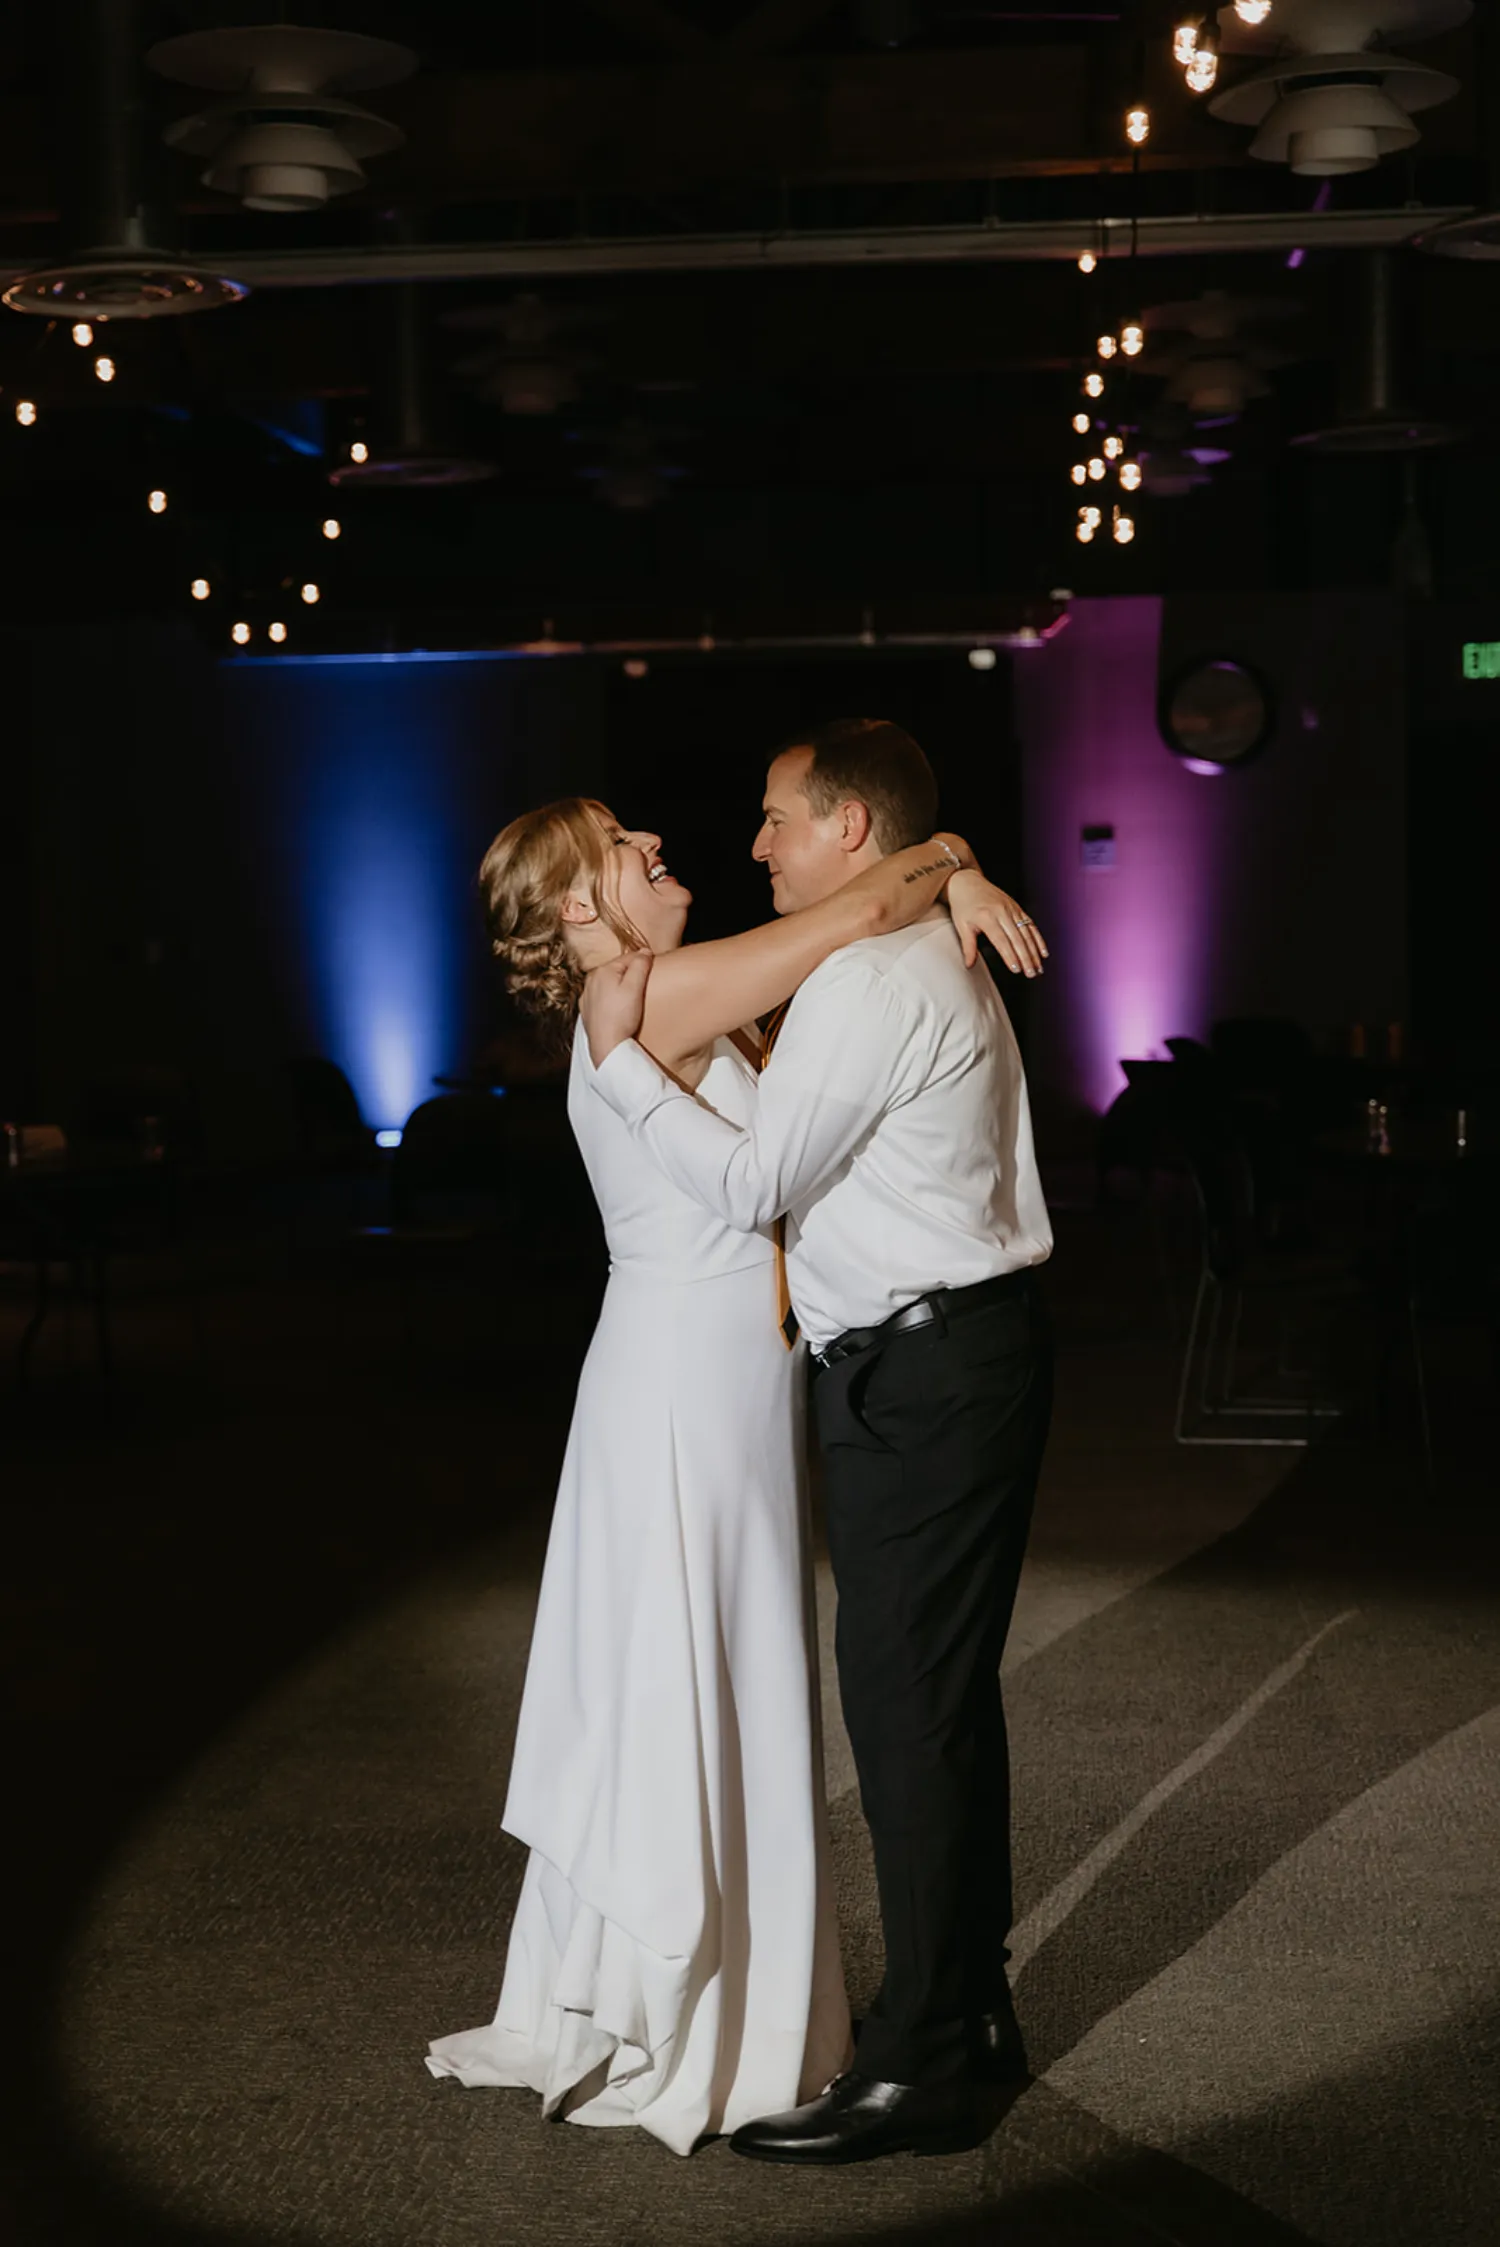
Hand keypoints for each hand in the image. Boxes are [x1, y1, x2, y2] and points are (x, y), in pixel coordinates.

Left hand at [580, 947, 652, 1064]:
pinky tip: (619, 1008)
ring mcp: (587, 996)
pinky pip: (602, 997)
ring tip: (633, 998)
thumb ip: (640, 966)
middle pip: (617, 970)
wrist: (607, 1046)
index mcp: (602, 971)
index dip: (643, 961)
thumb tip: (645, 951)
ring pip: (608, 983)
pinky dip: (611, 999)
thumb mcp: (635, 988)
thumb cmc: (621, 1017)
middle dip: (631, 974)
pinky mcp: (587, 1010)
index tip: (654, 968)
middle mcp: (591, 980)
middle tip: (645, 985)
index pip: (628, 958)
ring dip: (620, 986)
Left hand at [946, 871, 1048, 976]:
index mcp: (987, 917)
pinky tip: (1043, 952)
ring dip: (1034, 952)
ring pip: (1026, 933)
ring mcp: (1012, 909)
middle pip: (1017, 939)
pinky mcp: (1017, 907)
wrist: (967, 882)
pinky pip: (1030, 925)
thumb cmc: (963, 904)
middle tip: (1032, 974)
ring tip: (1039, 968)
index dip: (1010, 956)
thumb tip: (969, 965)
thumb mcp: (962, 925)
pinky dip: (1038, 939)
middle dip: (1026, 958)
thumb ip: (968, 946)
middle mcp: (1002, 912)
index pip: (1001, 941)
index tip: (1016, 970)